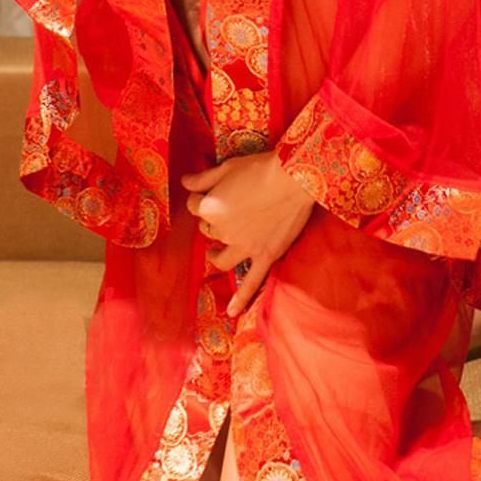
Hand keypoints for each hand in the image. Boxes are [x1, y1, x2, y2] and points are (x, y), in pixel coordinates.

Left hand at [181, 150, 315, 317]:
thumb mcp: (227, 167)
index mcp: (209, 208)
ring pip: (220, 258)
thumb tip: (184, 182)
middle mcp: (222, 231)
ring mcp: (244, 247)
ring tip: (213, 253)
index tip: (210, 191)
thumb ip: (203, 179)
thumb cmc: (261, 168)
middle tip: (225, 212)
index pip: (194, 205)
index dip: (201, 198)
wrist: (295, 177)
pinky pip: (250, 283)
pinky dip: (240, 300)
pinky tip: (232, 313)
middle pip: (207, 231)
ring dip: (214, 255)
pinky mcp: (265, 256)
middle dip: (211, 222)